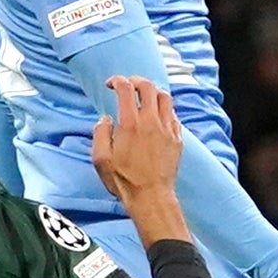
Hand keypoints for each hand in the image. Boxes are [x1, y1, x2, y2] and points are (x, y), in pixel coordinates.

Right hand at [88, 78, 185, 208]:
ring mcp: (167, 129)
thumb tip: (105, 119)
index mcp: (130, 124)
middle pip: (148, 87)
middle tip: (128, 85)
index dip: (117, 81)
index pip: (126, 89)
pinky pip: (173, 114)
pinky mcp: (177, 139)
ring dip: (153, 91)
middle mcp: (151, 122)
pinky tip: (157, 115)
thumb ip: (100, 134)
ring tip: (144, 96)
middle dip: (136, 80)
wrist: (151, 197)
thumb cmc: (125, 181)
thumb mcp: (101, 159)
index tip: (111, 84)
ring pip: (165, 97)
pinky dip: (164, 108)